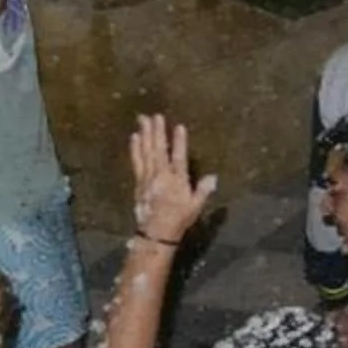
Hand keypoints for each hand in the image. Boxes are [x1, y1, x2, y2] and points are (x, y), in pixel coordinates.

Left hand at [128, 114, 218, 247]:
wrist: (156, 232)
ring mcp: (148, 177)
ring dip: (144, 135)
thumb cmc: (179, 219)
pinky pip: (136, 161)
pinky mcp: (139, 181)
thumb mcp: (196, 206)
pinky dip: (135, 148)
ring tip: (142, 120)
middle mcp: (161, 175)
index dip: (179, 142)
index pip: (179, 157)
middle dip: (157, 132)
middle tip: (155, 116)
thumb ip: (203, 190)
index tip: (179, 127)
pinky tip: (134, 137)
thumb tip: (213, 177)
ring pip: (146, 152)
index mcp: (177, 180)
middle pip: (159, 149)